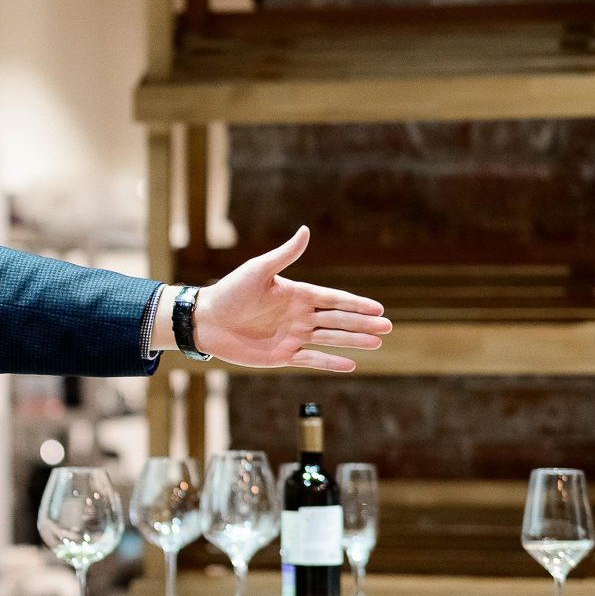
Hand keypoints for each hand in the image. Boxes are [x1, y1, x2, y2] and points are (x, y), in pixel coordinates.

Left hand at [191, 226, 391, 371]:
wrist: (206, 320)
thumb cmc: (230, 292)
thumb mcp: (258, 270)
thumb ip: (284, 254)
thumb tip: (305, 230)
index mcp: (296, 294)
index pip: (333, 299)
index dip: (356, 304)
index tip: (378, 307)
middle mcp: (299, 315)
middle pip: (337, 320)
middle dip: (363, 323)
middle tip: (388, 327)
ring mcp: (292, 336)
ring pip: (330, 339)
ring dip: (353, 341)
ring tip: (377, 342)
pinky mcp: (282, 355)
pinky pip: (311, 360)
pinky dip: (330, 363)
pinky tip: (350, 364)